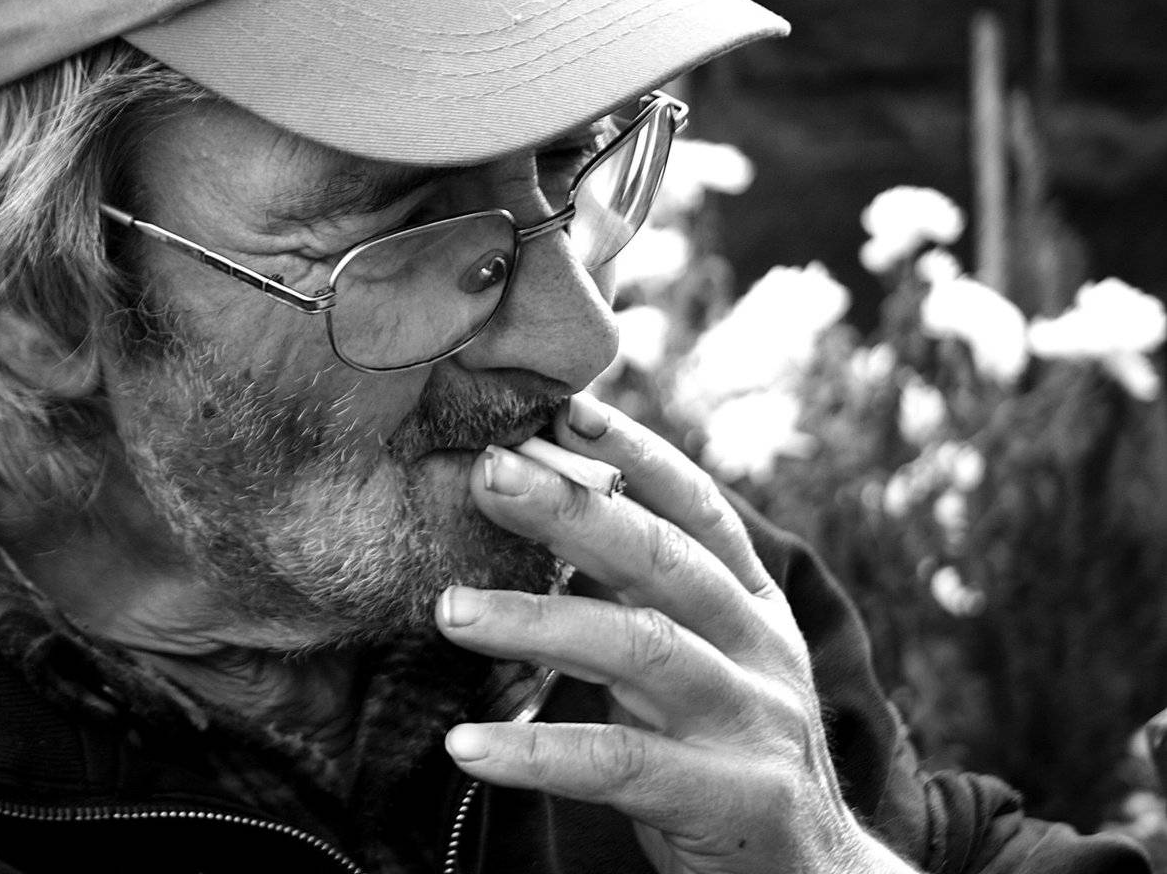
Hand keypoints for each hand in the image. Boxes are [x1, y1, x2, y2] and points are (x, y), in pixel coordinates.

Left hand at [437, 393, 913, 873]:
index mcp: (751, 604)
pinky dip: (538, 753)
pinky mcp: (732, 798)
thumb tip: (550, 511)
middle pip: (662, 559)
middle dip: (571, 509)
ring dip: (536, 621)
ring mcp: (752, 721)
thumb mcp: (704, 658)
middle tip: (486, 472)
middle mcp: (760, 647)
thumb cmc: (726, 751)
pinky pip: (620, 764)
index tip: (559, 410)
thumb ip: (648, 595)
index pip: (695, 506)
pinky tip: (468, 746)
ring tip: (448, 608)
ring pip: (640, 648)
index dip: (631, 454)